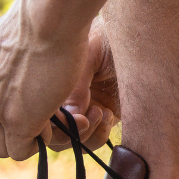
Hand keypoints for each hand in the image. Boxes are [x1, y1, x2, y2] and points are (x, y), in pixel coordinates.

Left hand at [0, 1, 91, 159]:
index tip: (31, 106)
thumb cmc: (44, 15)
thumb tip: (21, 55)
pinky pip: (20, 150)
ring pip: (0, 147)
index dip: (5, 116)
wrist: (50, 15)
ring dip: (26, 141)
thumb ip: (9, 53)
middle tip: (41, 120)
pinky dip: (37, 144)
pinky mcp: (14, 121)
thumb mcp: (15, 33)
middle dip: (12, 134)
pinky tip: (54, 124)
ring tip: (50, 123)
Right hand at [47, 15, 120, 151]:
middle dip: (66, 132)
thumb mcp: (87, 56)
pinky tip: (106, 114)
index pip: (35, 112)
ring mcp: (81, 108)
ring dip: (84, 134)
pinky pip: (92, 140)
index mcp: (50, 78)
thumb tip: (69, 118)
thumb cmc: (111, 38)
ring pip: (70, 141)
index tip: (65, 115)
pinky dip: (98, 134)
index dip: (46, 122)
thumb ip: (75, 89)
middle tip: (84, 117)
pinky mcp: (103, 117)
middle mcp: (61, 96)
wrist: (143, 39)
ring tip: (98, 111)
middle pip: (48, 133)